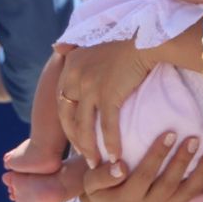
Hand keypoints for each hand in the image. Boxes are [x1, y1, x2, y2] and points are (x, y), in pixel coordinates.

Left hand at [58, 39, 153, 166]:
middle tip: (85, 156)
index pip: (62, 102)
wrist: (146, 37)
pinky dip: (111, 144)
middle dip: (75, 141)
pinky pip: (107, 127)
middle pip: (69, 118)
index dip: (68, 124)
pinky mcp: (108, 94)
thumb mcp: (92, 44)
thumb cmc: (124, 41)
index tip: (76, 137)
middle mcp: (75, 76)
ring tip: (96, 164)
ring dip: (89, 150)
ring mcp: (90, 86)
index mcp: (70, 66)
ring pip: (85, 127)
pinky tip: (115, 157)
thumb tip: (56, 46)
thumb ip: (74, 51)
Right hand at [79, 132, 202, 201]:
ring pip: (186, 193)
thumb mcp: (90, 182)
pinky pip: (193, 195)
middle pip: (169, 185)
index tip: (169, 133)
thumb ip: (102, 175)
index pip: (145, 176)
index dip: (157, 155)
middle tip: (195, 139)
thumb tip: (120, 166)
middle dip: (183, 162)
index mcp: (125, 201)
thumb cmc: (97, 190)